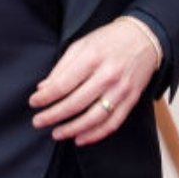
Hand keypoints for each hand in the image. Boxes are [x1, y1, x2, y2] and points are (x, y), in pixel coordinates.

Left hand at [29, 17, 158, 145]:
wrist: (145, 38)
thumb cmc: (110, 40)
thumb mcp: (82, 44)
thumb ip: (62, 66)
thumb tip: (43, 87)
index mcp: (93, 58)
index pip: (63, 84)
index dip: (46, 97)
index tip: (33, 102)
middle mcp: (108, 75)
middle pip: (76, 103)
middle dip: (53, 115)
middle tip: (38, 122)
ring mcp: (121, 90)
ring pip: (95, 117)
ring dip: (73, 129)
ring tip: (56, 134)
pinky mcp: (131, 100)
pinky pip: (113, 123)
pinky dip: (96, 134)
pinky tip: (80, 138)